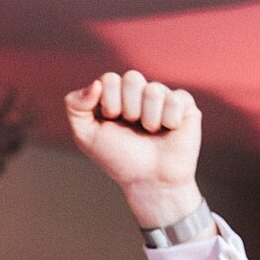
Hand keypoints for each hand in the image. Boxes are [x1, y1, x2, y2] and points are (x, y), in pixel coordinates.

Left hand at [65, 72, 204, 230]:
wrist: (149, 181)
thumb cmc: (118, 158)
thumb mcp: (85, 135)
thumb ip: (75, 106)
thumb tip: (95, 84)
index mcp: (115, 94)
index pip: (110, 79)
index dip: (110, 104)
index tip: (112, 122)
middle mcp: (138, 91)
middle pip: (132, 78)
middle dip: (129, 109)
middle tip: (133, 127)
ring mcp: (162, 96)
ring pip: (153, 90)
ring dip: (149, 119)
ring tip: (151, 132)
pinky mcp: (184, 104)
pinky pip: (176, 99)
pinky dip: (169, 121)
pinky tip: (169, 130)